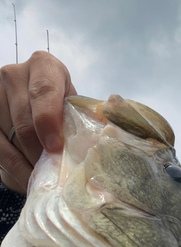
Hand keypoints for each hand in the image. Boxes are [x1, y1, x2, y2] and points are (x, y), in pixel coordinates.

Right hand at [0, 51, 76, 193]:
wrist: (34, 104)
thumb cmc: (62, 107)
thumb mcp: (74, 105)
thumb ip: (85, 116)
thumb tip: (105, 136)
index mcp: (44, 66)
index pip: (44, 91)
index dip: (48, 120)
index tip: (55, 147)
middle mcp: (13, 74)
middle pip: (24, 120)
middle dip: (41, 152)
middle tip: (56, 174)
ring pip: (10, 138)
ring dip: (29, 164)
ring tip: (46, 180)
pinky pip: (0, 150)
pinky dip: (16, 169)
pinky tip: (30, 179)